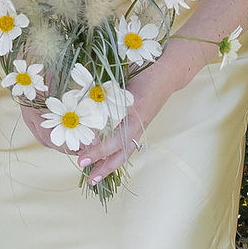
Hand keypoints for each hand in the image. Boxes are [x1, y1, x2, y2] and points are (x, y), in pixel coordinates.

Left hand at [77, 60, 173, 186]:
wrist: (167, 71)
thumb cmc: (145, 69)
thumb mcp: (123, 78)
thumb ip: (105, 92)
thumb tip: (79, 102)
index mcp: (134, 114)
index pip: (114, 141)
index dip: (97, 152)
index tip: (81, 160)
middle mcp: (139, 124)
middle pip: (121, 154)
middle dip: (104, 168)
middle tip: (88, 180)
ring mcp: (141, 126)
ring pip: (125, 152)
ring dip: (110, 165)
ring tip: (96, 177)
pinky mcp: (141, 125)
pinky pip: (128, 144)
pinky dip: (116, 154)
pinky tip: (106, 160)